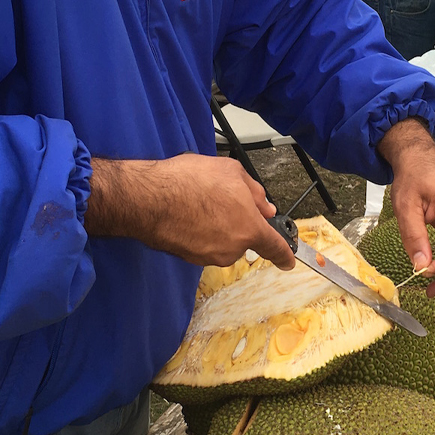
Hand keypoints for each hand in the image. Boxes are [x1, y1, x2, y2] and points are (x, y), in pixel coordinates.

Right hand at [85, 154, 295, 270]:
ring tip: (198, 203)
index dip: (283, 255)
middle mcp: (231, 249)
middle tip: (219, 199)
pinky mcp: (187, 257)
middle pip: (243, 238)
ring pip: (221, 241)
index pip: (274, 248)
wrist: (147, 198)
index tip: (288, 262)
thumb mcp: (232, 172)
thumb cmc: (189, 182)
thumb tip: (265, 208)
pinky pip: (201, 244)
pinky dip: (198, 232)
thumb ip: (255, 192)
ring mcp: (207, 256)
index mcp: (250, 230)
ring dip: (215, 226)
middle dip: (237, 222)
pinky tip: (185, 214)